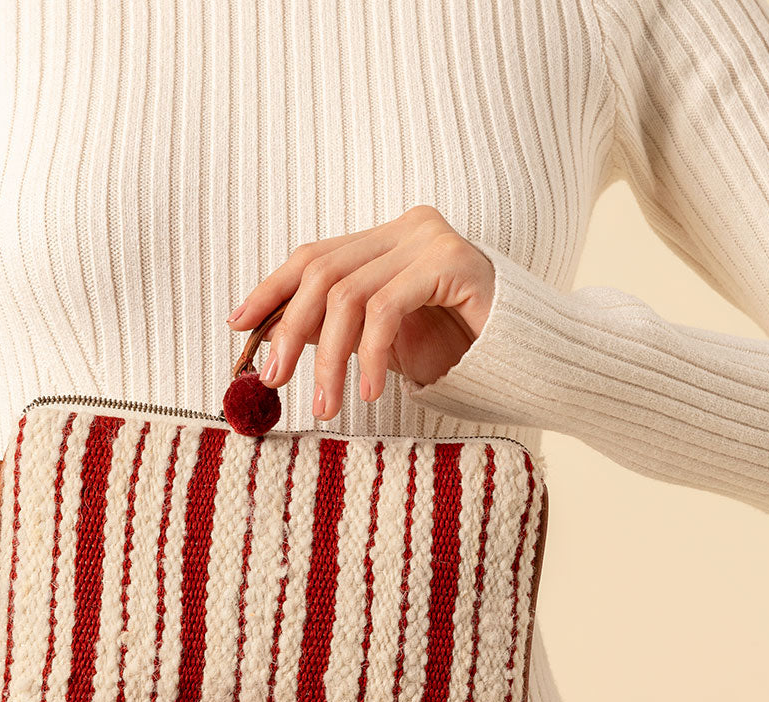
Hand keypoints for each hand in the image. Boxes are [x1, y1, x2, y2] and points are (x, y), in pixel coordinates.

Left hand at [226, 205, 495, 420]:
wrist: (532, 360)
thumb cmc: (457, 353)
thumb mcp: (382, 342)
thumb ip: (336, 329)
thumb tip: (272, 344)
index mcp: (385, 241)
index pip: (313, 257)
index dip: (270, 289)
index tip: (237, 326)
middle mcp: (405, 229)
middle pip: (322, 273)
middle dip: (289, 331)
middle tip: (273, 380)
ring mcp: (430, 240)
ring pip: (349, 295)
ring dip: (328, 357)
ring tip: (325, 405)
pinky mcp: (453, 262)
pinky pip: (388, 309)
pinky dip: (370, 355)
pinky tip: (371, 392)